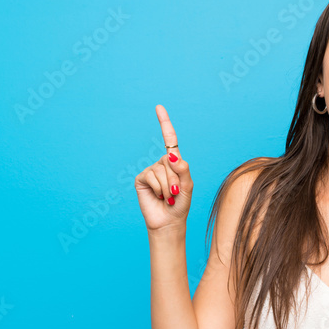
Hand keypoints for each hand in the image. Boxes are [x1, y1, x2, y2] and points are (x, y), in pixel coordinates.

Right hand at [134, 105, 192, 231]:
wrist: (169, 222)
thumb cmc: (180, 205)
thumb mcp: (188, 187)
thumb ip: (183, 170)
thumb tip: (172, 155)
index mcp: (174, 163)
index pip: (169, 140)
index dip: (164, 123)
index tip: (158, 107)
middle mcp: (161, 163)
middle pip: (170, 161)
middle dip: (176, 179)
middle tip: (176, 193)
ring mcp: (150, 171)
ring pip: (161, 171)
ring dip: (168, 187)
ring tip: (168, 197)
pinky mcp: (141, 179)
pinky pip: (152, 177)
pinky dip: (159, 188)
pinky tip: (160, 197)